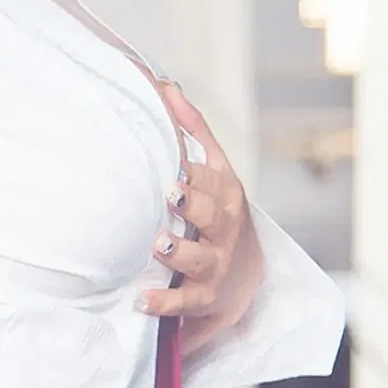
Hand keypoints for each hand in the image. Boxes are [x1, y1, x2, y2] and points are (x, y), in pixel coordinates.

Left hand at [136, 83, 264, 353]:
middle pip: (212, 214)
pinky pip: (184, 302)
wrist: (244, 280)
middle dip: (193, 204)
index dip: (196, 173)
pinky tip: (143, 299)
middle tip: (170, 194)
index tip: (175, 165)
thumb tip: (166, 85)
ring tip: (158, 243)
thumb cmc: (219, 214)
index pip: (213, 178)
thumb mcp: (215, 170)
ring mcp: (215, 264)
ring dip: (178, 251)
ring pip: (199, 258)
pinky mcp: (203, 298)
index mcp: (225, 193)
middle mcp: (224, 228)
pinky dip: (164, 302)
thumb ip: (193, 130)